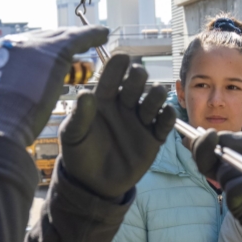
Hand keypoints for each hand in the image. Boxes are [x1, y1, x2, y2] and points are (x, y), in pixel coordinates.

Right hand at [0, 25, 107, 147]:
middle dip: (60, 42)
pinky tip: (104, 34)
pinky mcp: (55, 52)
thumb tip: (13, 99)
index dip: (41, 52)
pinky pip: (78, 39)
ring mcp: (34, 45)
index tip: (52, 57)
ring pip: (61, 37)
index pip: (25, 47)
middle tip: (77, 44)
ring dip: (79, 37)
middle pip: (43, 39)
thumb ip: (8, 92)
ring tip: (95, 37)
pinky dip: (92, 35)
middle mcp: (14, 43)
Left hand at [58, 55, 175, 199]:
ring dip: (155, 95)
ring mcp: (139, 120)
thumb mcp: (73, 136)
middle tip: (136, 77)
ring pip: (154, 98)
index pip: (112, 75)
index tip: (123, 57)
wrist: (94, 184)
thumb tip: (85, 94)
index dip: (118, 65)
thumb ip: (79, 116)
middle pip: (136, 81)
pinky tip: (164, 116)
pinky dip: (168, 116)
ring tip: (150, 102)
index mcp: (103, 99)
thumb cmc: (79, 154)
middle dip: (138, 76)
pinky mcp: (153, 137)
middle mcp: (123, 105)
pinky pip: (166, 122)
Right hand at [191, 131, 241, 241]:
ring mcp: (237, 195)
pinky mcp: (241, 211)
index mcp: (241, 161)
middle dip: (203, 148)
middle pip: (206, 162)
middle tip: (207, 136)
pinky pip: (233, 191)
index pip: (214, 151)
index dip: (202, 142)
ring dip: (240, 168)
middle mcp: (235, 177)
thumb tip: (217, 136)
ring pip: (222, 174)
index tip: (197, 131)